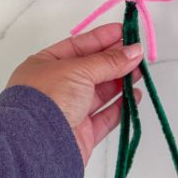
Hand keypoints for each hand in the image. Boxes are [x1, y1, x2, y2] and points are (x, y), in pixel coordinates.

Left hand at [6, 23, 142, 165]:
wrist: (37, 145)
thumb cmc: (49, 98)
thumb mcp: (78, 70)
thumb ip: (109, 61)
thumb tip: (134, 50)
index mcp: (45, 65)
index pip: (78, 46)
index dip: (102, 38)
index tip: (125, 31)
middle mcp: (56, 87)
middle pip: (91, 69)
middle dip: (115, 60)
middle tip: (138, 53)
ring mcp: (69, 111)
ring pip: (99, 93)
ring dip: (120, 81)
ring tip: (140, 72)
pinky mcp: (82, 133)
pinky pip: (105, 117)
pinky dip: (121, 106)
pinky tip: (134, 96)